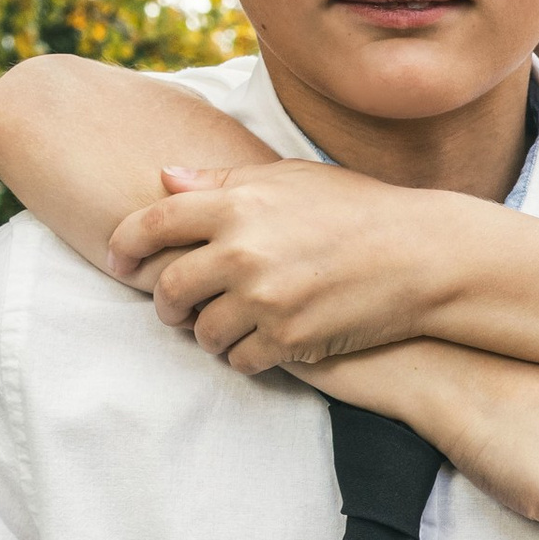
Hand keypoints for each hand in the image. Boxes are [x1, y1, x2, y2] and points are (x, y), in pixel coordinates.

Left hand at [107, 156, 427, 373]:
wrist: (421, 257)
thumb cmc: (357, 210)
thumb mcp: (291, 178)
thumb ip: (225, 180)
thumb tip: (165, 180)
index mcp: (238, 203)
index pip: (153, 223)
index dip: (125, 244)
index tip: (117, 260)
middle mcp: (243, 251)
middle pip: (170, 289)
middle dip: (165, 303)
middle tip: (172, 309)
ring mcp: (265, 300)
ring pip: (204, 333)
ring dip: (209, 334)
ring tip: (225, 327)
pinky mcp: (289, 340)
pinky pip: (242, 360)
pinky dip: (245, 356)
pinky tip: (260, 345)